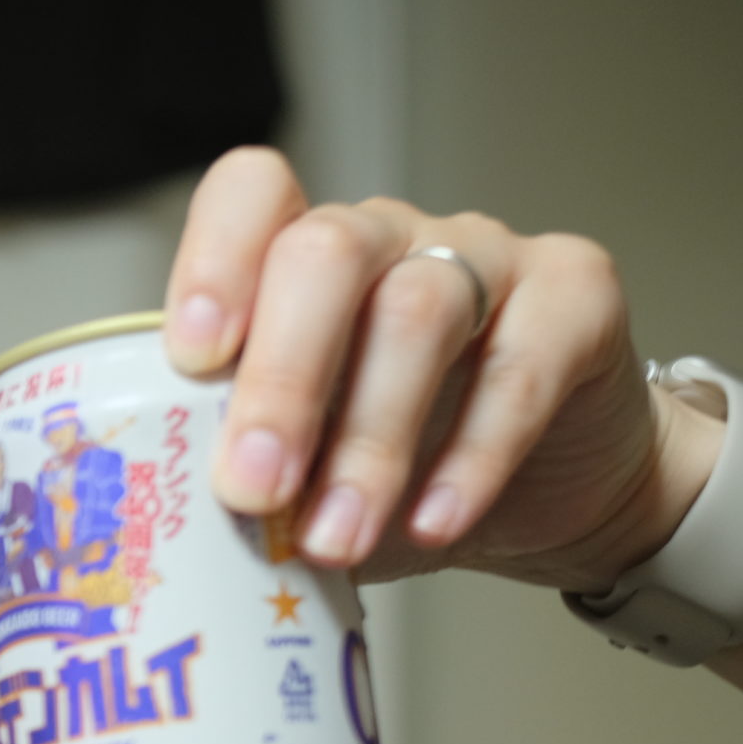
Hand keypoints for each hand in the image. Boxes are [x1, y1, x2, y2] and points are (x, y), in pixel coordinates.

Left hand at [163, 148, 712, 591]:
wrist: (546, 493)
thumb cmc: (398, 473)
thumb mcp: (303, 477)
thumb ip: (245, 481)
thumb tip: (167, 547)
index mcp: (301, 260)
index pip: (252, 196)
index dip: (215, 260)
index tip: (192, 360)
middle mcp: (391, 237)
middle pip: (327, 255)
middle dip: (281, 378)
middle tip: (252, 489)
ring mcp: (487, 255)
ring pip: (420, 311)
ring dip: (369, 440)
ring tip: (336, 538)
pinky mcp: (575, 299)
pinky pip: (521, 367)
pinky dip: (472, 457)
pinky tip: (434, 522)